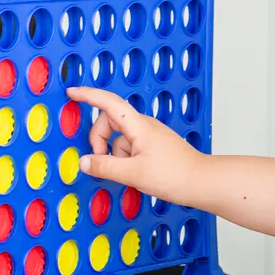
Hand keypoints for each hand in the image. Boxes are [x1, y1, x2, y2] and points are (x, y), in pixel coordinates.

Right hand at [66, 86, 207, 207]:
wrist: (202, 182)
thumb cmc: (174, 175)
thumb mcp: (133, 173)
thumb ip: (105, 167)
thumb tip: (84, 162)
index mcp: (138, 125)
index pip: (108, 103)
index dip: (88, 96)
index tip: (72, 93)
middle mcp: (144, 125)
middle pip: (110, 121)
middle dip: (99, 139)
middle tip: (100, 161)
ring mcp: (150, 135)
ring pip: (119, 137)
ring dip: (113, 153)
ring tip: (127, 173)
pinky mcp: (154, 145)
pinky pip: (130, 146)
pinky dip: (124, 158)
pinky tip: (134, 173)